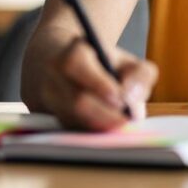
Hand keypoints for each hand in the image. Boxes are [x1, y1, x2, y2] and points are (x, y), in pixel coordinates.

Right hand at [40, 35, 158, 130]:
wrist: (64, 64)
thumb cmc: (103, 63)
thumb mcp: (127, 61)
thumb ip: (140, 75)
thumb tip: (133, 99)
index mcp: (70, 53)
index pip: (76, 64)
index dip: (97, 82)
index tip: (119, 98)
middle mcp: (53, 77)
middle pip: (74, 100)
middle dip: (104, 114)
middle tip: (125, 121)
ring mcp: (47, 101)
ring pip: (73, 120)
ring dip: (99, 126)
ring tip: (120, 124)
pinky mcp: (50, 121)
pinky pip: (72, 131)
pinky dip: (92, 134)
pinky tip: (107, 130)